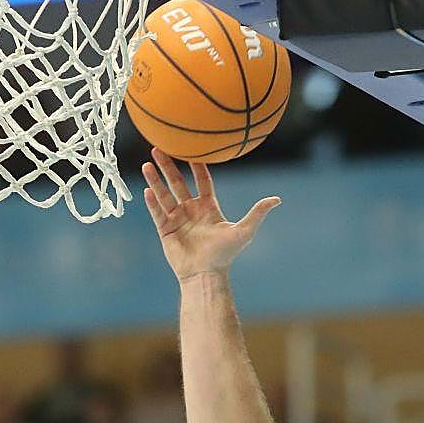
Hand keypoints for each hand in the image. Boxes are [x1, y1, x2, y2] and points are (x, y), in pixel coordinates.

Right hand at [142, 150, 279, 280]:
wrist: (206, 274)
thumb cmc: (226, 254)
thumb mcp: (244, 231)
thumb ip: (257, 213)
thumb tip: (277, 199)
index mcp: (208, 207)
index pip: (202, 181)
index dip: (197, 165)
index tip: (192, 149)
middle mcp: (191, 210)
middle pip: (178, 183)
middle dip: (169, 166)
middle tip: (159, 148)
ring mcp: (177, 219)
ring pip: (164, 195)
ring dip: (156, 180)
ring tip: (146, 164)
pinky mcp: (165, 230)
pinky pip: (157, 213)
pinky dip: (152, 202)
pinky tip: (147, 189)